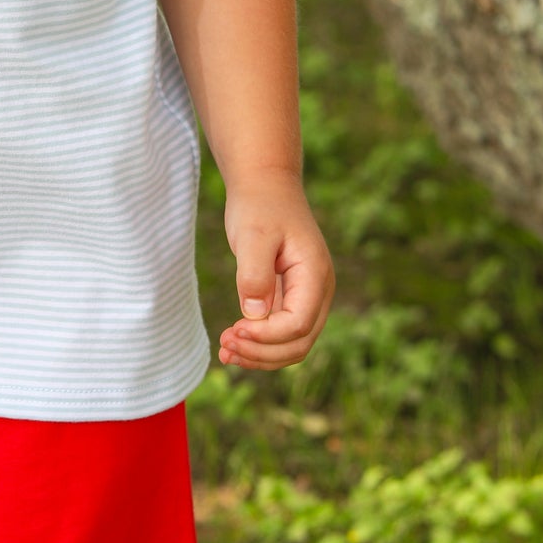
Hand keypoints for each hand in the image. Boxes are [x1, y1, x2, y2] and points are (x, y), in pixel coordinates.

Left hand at [218, 172, 333, 370]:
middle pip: (298, 343)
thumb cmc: (260, 207)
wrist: (265, 187)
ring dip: (260, 355)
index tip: (232, 331)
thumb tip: (253, 315)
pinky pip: (280, 333)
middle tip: (224, 345)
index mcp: (315, 275)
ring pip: (291, 345)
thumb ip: (254, 274)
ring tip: (224, 353)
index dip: (266, 336)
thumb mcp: (253, 235)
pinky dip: (259, 345)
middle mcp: (317, 292)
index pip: (298, 324)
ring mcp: (306, 298)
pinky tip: (232, 345)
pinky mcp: (290, 299)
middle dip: (262, 352)